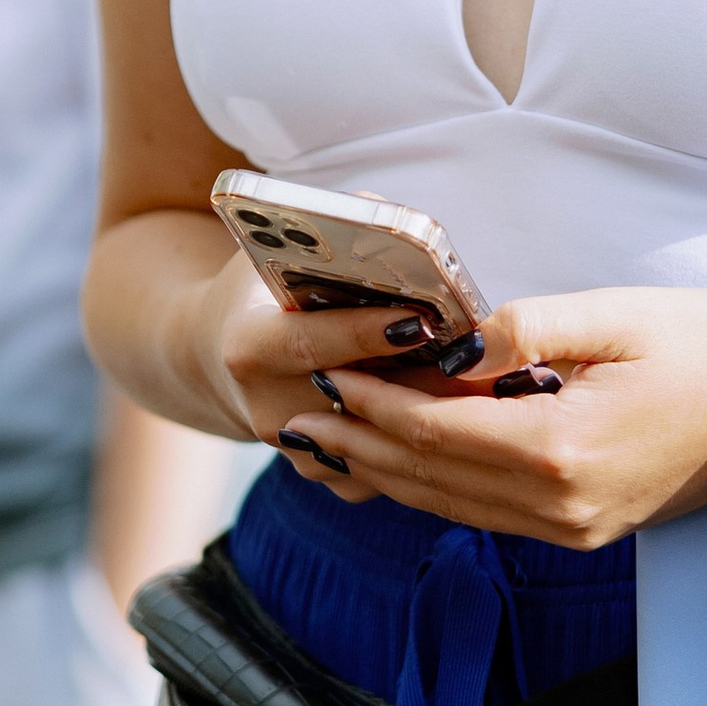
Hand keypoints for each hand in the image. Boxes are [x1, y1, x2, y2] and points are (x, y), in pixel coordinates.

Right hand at [203, 258, 467, 492]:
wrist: (224, 355)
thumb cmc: (267, 290)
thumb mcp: (283, 251)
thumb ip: (339, 235)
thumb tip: (400, 232)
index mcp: (248, 349)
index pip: (310, 343)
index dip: (365, 332)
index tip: (418, 319)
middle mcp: (270, 409)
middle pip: (358, 397)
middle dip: (421, 375)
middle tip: (474, 353)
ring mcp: (302, 450)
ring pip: (385, 435)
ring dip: (434, 406)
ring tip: (482, 376)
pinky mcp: (332, 473)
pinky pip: (392, 457)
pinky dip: (428, 430)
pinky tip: (462, 402)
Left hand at [229, 280, 706, 545]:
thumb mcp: (618, 316)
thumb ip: (526, 328)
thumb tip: (448, 345)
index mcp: (563, 449)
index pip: (436, 432)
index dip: (375, 405)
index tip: (328, 374)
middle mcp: (561, 506)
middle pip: (431, 481)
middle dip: (360, 446)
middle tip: (300, 419)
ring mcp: (574, 528)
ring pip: (451, 509)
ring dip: (387, 475)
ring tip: (331, 444)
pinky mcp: (585, 530)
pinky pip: (487, 516)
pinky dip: (435, 490)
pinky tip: (404, 465)